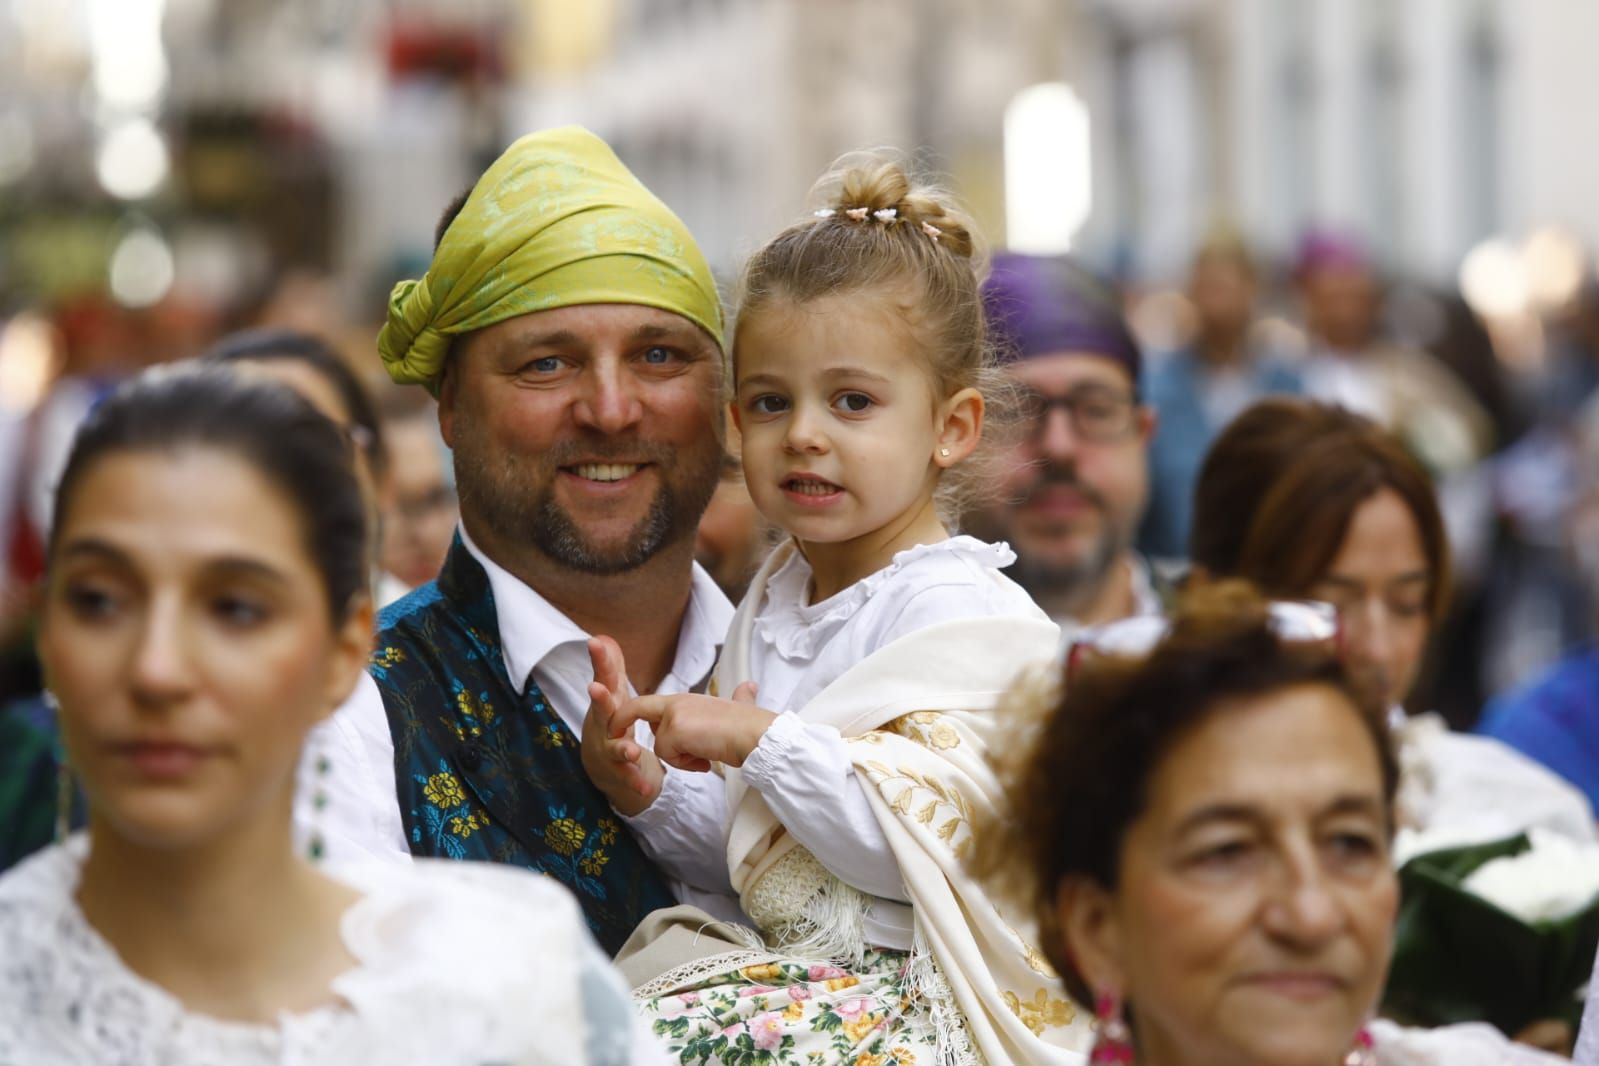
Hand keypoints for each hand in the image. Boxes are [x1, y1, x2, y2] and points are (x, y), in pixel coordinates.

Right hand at [578, 636, 663, 816]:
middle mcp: (602, 725)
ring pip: (614, 747)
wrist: (598, 765)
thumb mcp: (612, 693)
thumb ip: (610, 667)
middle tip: (596, 688)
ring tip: (632, 750)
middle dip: (600, 699)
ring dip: (622, 748)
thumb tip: (603, 636)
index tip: (595, 642)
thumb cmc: (609, 720)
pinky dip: (636, 780)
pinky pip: (628, 776)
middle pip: (601, 710)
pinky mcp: (617, 770)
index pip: (604, 677)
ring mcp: (607, 748)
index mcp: (606, 702)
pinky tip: (646, 786)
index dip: (600, 660)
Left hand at [611, 682, 772, 770]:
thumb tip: (749, 687)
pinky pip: (668, 756)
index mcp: (687, 698)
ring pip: (659, 745)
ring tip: (704, 755)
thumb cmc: (751, 726)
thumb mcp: (739, 706)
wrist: (756, 735)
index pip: (650, 704)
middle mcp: (677, 702)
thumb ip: (739, 698)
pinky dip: (686, 764)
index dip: (631, 713)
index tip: (617, 725)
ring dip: (679, 758)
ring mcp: (674, 715)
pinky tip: (705, 759)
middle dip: (627, 726)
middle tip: (624, 737)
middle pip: (639, 712)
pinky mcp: (674, 730)